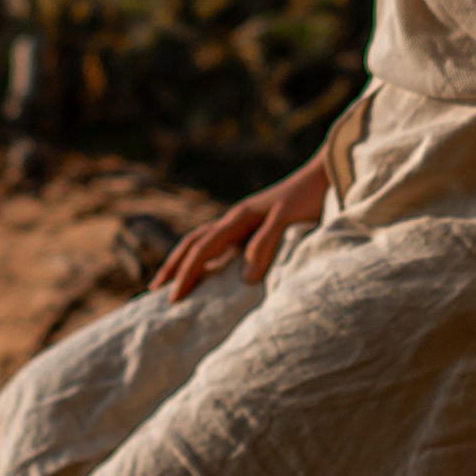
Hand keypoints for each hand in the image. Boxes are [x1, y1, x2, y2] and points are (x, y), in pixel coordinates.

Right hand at [157, 155, 329, 304]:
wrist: (321, 177)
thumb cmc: (306, 199)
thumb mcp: (287, 220)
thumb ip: (265, 245)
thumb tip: (244, 279)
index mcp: (237, 218)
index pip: (202, 249)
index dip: (186, 274)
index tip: (173, 298)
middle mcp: (233, 220)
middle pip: (193, 243)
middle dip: (173, 267)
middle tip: (154, 290)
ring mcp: (241, 223)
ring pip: (202, 242)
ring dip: (184, 261)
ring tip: (171, 282)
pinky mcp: (251, 228)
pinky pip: (219, 245)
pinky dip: (204, 259)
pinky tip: (207, 272)